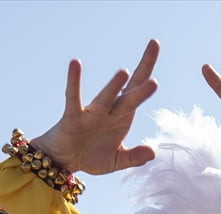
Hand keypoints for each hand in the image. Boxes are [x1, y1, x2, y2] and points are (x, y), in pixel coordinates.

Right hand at [28, 40, 159, 174]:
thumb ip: (134, 158)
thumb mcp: (117, 161)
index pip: (139, 91)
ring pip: (107, 97)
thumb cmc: (91, 157)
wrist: (64, 161)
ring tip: (124, 73)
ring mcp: (92, 112)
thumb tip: (153, 152)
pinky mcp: (73, 117)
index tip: (156, 48)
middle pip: (131, 88)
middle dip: (144, 68)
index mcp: (123, 116)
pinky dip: (74, 82)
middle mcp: (110, 110)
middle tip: (155, 44)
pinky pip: (74, 97)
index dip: (150, 75)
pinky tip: (76, 64)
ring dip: (115, 86)